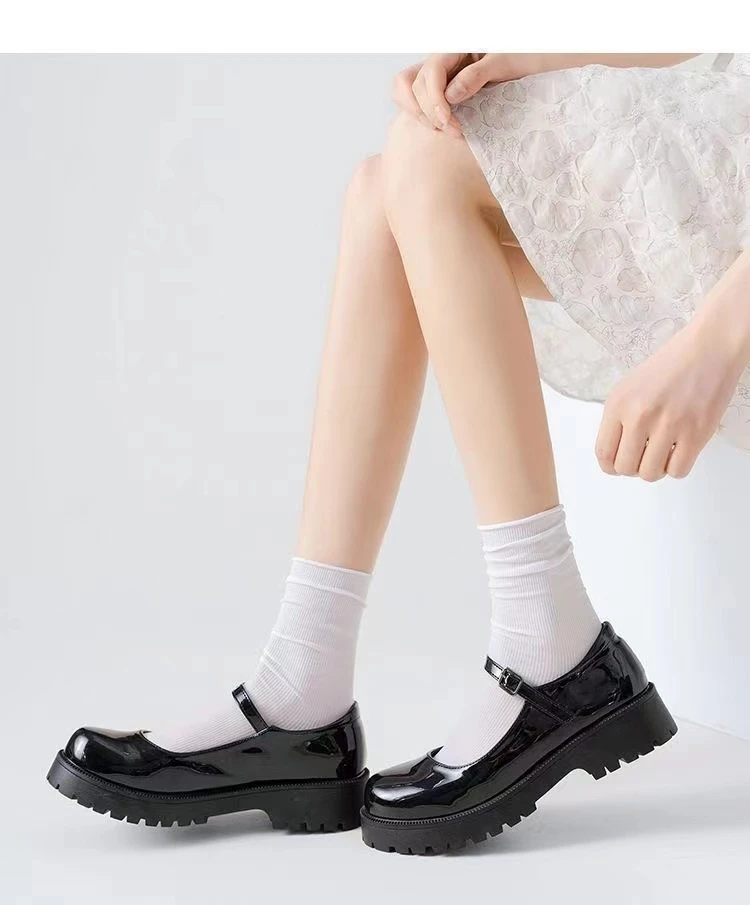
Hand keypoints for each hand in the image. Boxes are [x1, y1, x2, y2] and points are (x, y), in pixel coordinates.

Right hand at [392, 54, 531, 133]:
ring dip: (419, 115)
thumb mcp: (503, 62)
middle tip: (453, 132)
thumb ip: (476, 76)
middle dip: (429, 113)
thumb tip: (450, 96)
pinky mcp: (438, 91)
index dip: (434, 100)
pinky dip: (418, 115)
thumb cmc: (520, 57)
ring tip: (443, 130)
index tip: (447, 121)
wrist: (530, 63)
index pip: (430, 73)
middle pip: (414, 85)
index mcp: (454, 49)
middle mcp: (441, 61)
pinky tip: (437, 126)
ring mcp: (437, 76)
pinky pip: (413, 100)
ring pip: (406, 91)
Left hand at [595, 317, 746, 481]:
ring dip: (655, 469)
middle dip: (633, 468)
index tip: (618, 466)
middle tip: (644, 456)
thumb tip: (615, 452)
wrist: (707, 349)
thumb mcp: (628, 387)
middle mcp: (640, 416)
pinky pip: (678, 471)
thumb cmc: (669, 366)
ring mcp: (669, 426)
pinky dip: (677, 468)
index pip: (604, 453)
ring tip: (663, 452)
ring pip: (650, 474)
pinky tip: (679, 451)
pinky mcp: (696, 433)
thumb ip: (618, 419)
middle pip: (625, 468)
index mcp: (619, 404)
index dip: (610, 466)